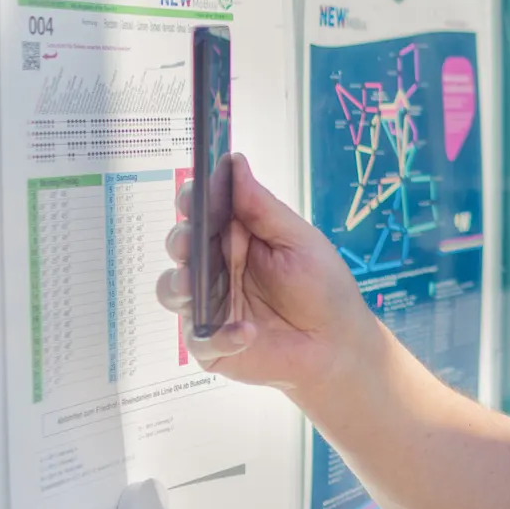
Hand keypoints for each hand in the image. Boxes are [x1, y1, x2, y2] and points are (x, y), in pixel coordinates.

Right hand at [157, 154, 376, 394]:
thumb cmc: (321, 287)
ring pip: (172, 290)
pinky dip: (220, 337)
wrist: (337, 343)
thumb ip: (262, 208)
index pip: (201, 212)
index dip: (193, 201)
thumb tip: (234, 163)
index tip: (195, 194)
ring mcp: (209, 306)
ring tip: (194, 286)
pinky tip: (247, 332)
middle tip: (189, 241)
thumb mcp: (297, 241)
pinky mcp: (212, 345)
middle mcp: (215, 269)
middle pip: (181, 247)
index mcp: (234, 239)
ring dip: (178, 285)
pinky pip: (199, 339)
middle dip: (180, 240)